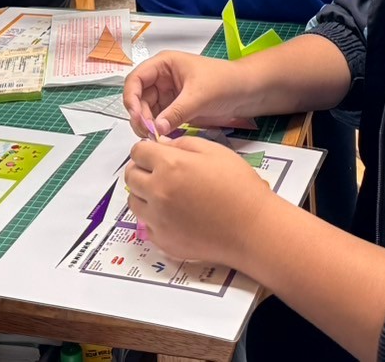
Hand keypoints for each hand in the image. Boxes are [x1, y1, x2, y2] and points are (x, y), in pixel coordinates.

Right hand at [124, 52, 258, 137]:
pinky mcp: (174, 108)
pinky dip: (157, 129)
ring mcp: (167, 94)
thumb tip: (156, 129)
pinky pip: (158, 120)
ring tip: (155, 138)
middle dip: (139, 116)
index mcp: (163, 64)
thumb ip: (176, 112)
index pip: (136, 79)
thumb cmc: (225, 82)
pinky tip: (162, 138)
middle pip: (138, 98)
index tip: (136, 117)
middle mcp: (161, 78)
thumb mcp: (199, 95)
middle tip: (148, 134)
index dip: (131, 98)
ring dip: (147, 125)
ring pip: (146, 111)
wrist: (247, 92)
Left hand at [125, 137, 275, 263]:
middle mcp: (158, 192)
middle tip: (159, 172)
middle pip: (131, 176)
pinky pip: (147, 225)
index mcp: (170, 165)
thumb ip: (183, 144)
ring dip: (144, 194)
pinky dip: (155, 218)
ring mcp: (158, 219)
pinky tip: (175, 215)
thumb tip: (162, 144)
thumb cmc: (240, 187)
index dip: (147, 150)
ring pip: (134, 202)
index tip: (155, 153)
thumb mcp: (215, 151)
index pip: (138, 151)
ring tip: (167, 194)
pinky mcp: (163, 241)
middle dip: (141, 169)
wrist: (253, 229)